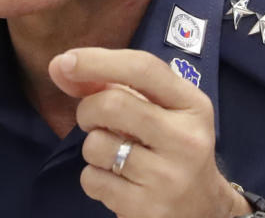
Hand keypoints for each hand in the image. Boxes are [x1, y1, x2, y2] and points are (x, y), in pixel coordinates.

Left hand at [48, 47, 250, 217]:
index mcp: (192, 104)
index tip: (65, 62)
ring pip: (96, 145)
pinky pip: (92, 180)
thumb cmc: (170, 146)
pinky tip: (117, 181)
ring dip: (92, 148)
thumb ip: (116, 85)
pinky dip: (94, 177)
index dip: (97, 61)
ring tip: (114, 155)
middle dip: (87, 110)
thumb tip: (61, 67)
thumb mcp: (161, 110)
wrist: (202, 208)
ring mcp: (168, 177)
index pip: (143, 69)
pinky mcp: (147, 208)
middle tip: (92, 121)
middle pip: (112, 104)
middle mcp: (185, 139)